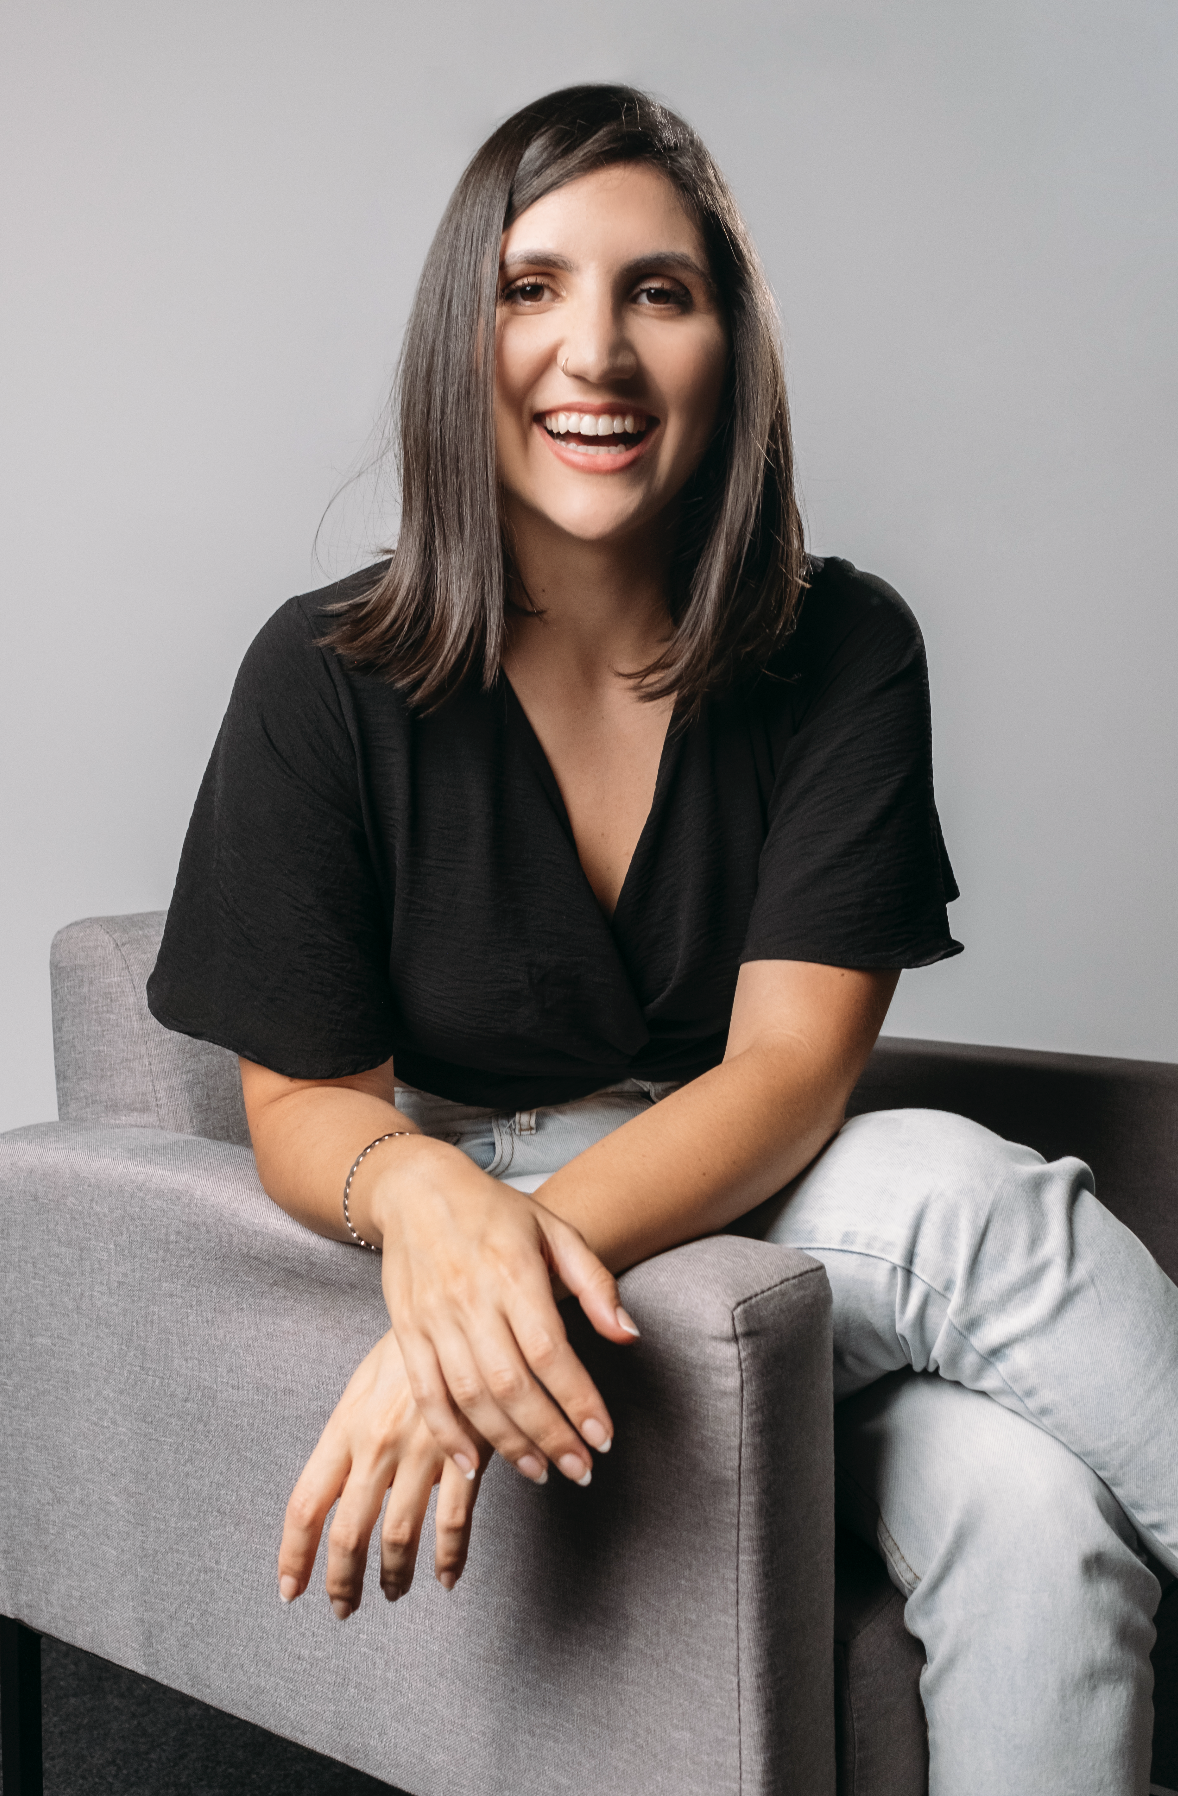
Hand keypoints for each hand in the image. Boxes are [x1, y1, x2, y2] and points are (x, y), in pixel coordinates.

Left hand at [278, 1327, 487, 1617]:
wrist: (461, 1311)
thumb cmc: (408, 1350)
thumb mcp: (363, 1386)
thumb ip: (346, 1439)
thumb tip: (333, 1491)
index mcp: (345, 1427)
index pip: (306, 1503)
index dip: (295, 1553)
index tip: (291, 1587)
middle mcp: (376, 1444)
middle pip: (348, 1531)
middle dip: (342, 1580)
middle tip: (344, 1607)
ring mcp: (422, 1451)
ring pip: (399, 1535)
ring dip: (393, 1574)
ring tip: (392, 1591)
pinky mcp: (466, 1454)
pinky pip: (455, 1521)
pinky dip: (450, 1557)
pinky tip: (447, 1576)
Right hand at [369, 1138, 639, 1489]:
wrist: (417, 1189)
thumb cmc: (496, 1210)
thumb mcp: (556, 1231)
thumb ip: (595, 1285)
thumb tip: (629, 1336)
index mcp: (515, 1273)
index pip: (551, 1352)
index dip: (579, 1401)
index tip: (603, 1437)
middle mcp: (472, 1299)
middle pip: (512, 1385)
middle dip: (550, 1436)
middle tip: (580, 1470)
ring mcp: (434, 1318)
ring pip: (470, 1397)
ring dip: (506, 1444)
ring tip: (539, 1471)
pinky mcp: (406, 1331)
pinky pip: (425, 1392)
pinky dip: (446, 1434)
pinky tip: (472, 1465)